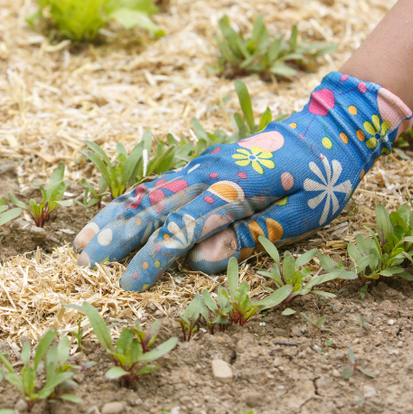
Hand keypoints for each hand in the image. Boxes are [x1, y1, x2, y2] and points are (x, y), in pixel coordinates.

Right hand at [74, 72, 412, 291]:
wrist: (330, 128)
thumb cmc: (323, 178)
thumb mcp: (301, 213)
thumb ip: (249, 234)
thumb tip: (201, 258)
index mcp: (233, 188)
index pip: (182, 229)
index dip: (152, 258)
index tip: (127, 285)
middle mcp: (208, 173)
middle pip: (152, 207)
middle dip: (116, 237)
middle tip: (83, 264)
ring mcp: (201, 165)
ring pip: (146, 192)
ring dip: (112, 217)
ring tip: (81, 241)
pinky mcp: (200, 164)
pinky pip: (157, 182)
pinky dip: (129, 200)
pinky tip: (111, 215)